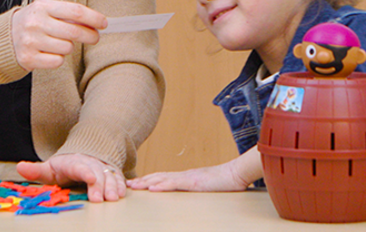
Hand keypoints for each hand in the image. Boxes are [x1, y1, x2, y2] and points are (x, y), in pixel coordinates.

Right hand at [10, 0, 106, 70]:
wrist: (4, 38)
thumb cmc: (33, 23)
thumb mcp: (46, 10)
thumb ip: (68, 14)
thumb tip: (97, 22)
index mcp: (42, 6)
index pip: (75, 11)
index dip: (93, 18)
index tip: (104, 23)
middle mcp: (35, 22)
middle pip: (74, 31)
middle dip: (90, 35)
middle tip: (94, 37)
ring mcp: (30, 41)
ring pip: (67, 48)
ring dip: (68, 47)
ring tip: (58, 43)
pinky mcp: (28, 58)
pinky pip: (57, 61)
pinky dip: (58, 58)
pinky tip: (49, 52)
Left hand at [16, 154, 125, 201]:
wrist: (83, 154)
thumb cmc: (64, 167)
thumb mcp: (50, 169)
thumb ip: (36, 170)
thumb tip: (20, 167)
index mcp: (73, 163)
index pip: (79, 166)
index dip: (85, 172)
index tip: (90, 178)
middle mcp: (90, 163)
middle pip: (96, 173)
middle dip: (99, 185)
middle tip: (100, 199)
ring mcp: (102, 168)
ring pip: (109, 175)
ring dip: (112, 186)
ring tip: (113, 198)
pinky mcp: (111, 173)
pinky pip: (118, 177)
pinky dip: (121, 185)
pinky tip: (122, 193)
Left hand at [126, 163, 251, 191]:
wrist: (237, 173)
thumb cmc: (225, 182)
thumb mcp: (206, 187)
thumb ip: (196, 188)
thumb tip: (190, 192)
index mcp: (185, 177)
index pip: (162, 178)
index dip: (148, 180)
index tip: (136, 184)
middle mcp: (183, 175)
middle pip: (158, 177)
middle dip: (142, 181)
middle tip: (127, 185)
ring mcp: (188, 178)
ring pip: (163, 179)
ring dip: (147, 182)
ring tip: (134, 186)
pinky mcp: (194, 182)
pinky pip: (175, 184)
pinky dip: (162, 186)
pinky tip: (152, 188)